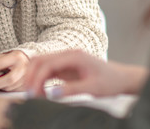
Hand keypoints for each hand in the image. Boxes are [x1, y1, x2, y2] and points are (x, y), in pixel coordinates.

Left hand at [0, 50, 28, 90]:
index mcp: (16, 57)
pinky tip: (4, 84)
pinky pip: (13, 90)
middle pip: (7, 80)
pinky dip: (6, 88)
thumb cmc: (16, 58)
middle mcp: (22, 67)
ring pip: (10, 87)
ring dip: (0, 86)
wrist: (30, 61)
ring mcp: (26, 77)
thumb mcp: (5, 56)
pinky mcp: (26, 85)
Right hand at [23, 50, 148, 97]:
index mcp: (74, 56)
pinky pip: (46, 71)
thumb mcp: (93, 88)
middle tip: (28, 94)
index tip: (32, 93)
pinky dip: (39, 80)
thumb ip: (72, 90)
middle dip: (30, 76)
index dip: (37, 78)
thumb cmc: (110, 81)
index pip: (47, 64)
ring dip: (33, 77)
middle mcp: (67, 55)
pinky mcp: (64, 67)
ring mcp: (65, 60)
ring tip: (32, 94)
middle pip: (40, 61)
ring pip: (40, 64)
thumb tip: (52, 94)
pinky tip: (39, 91)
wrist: (121, 78)